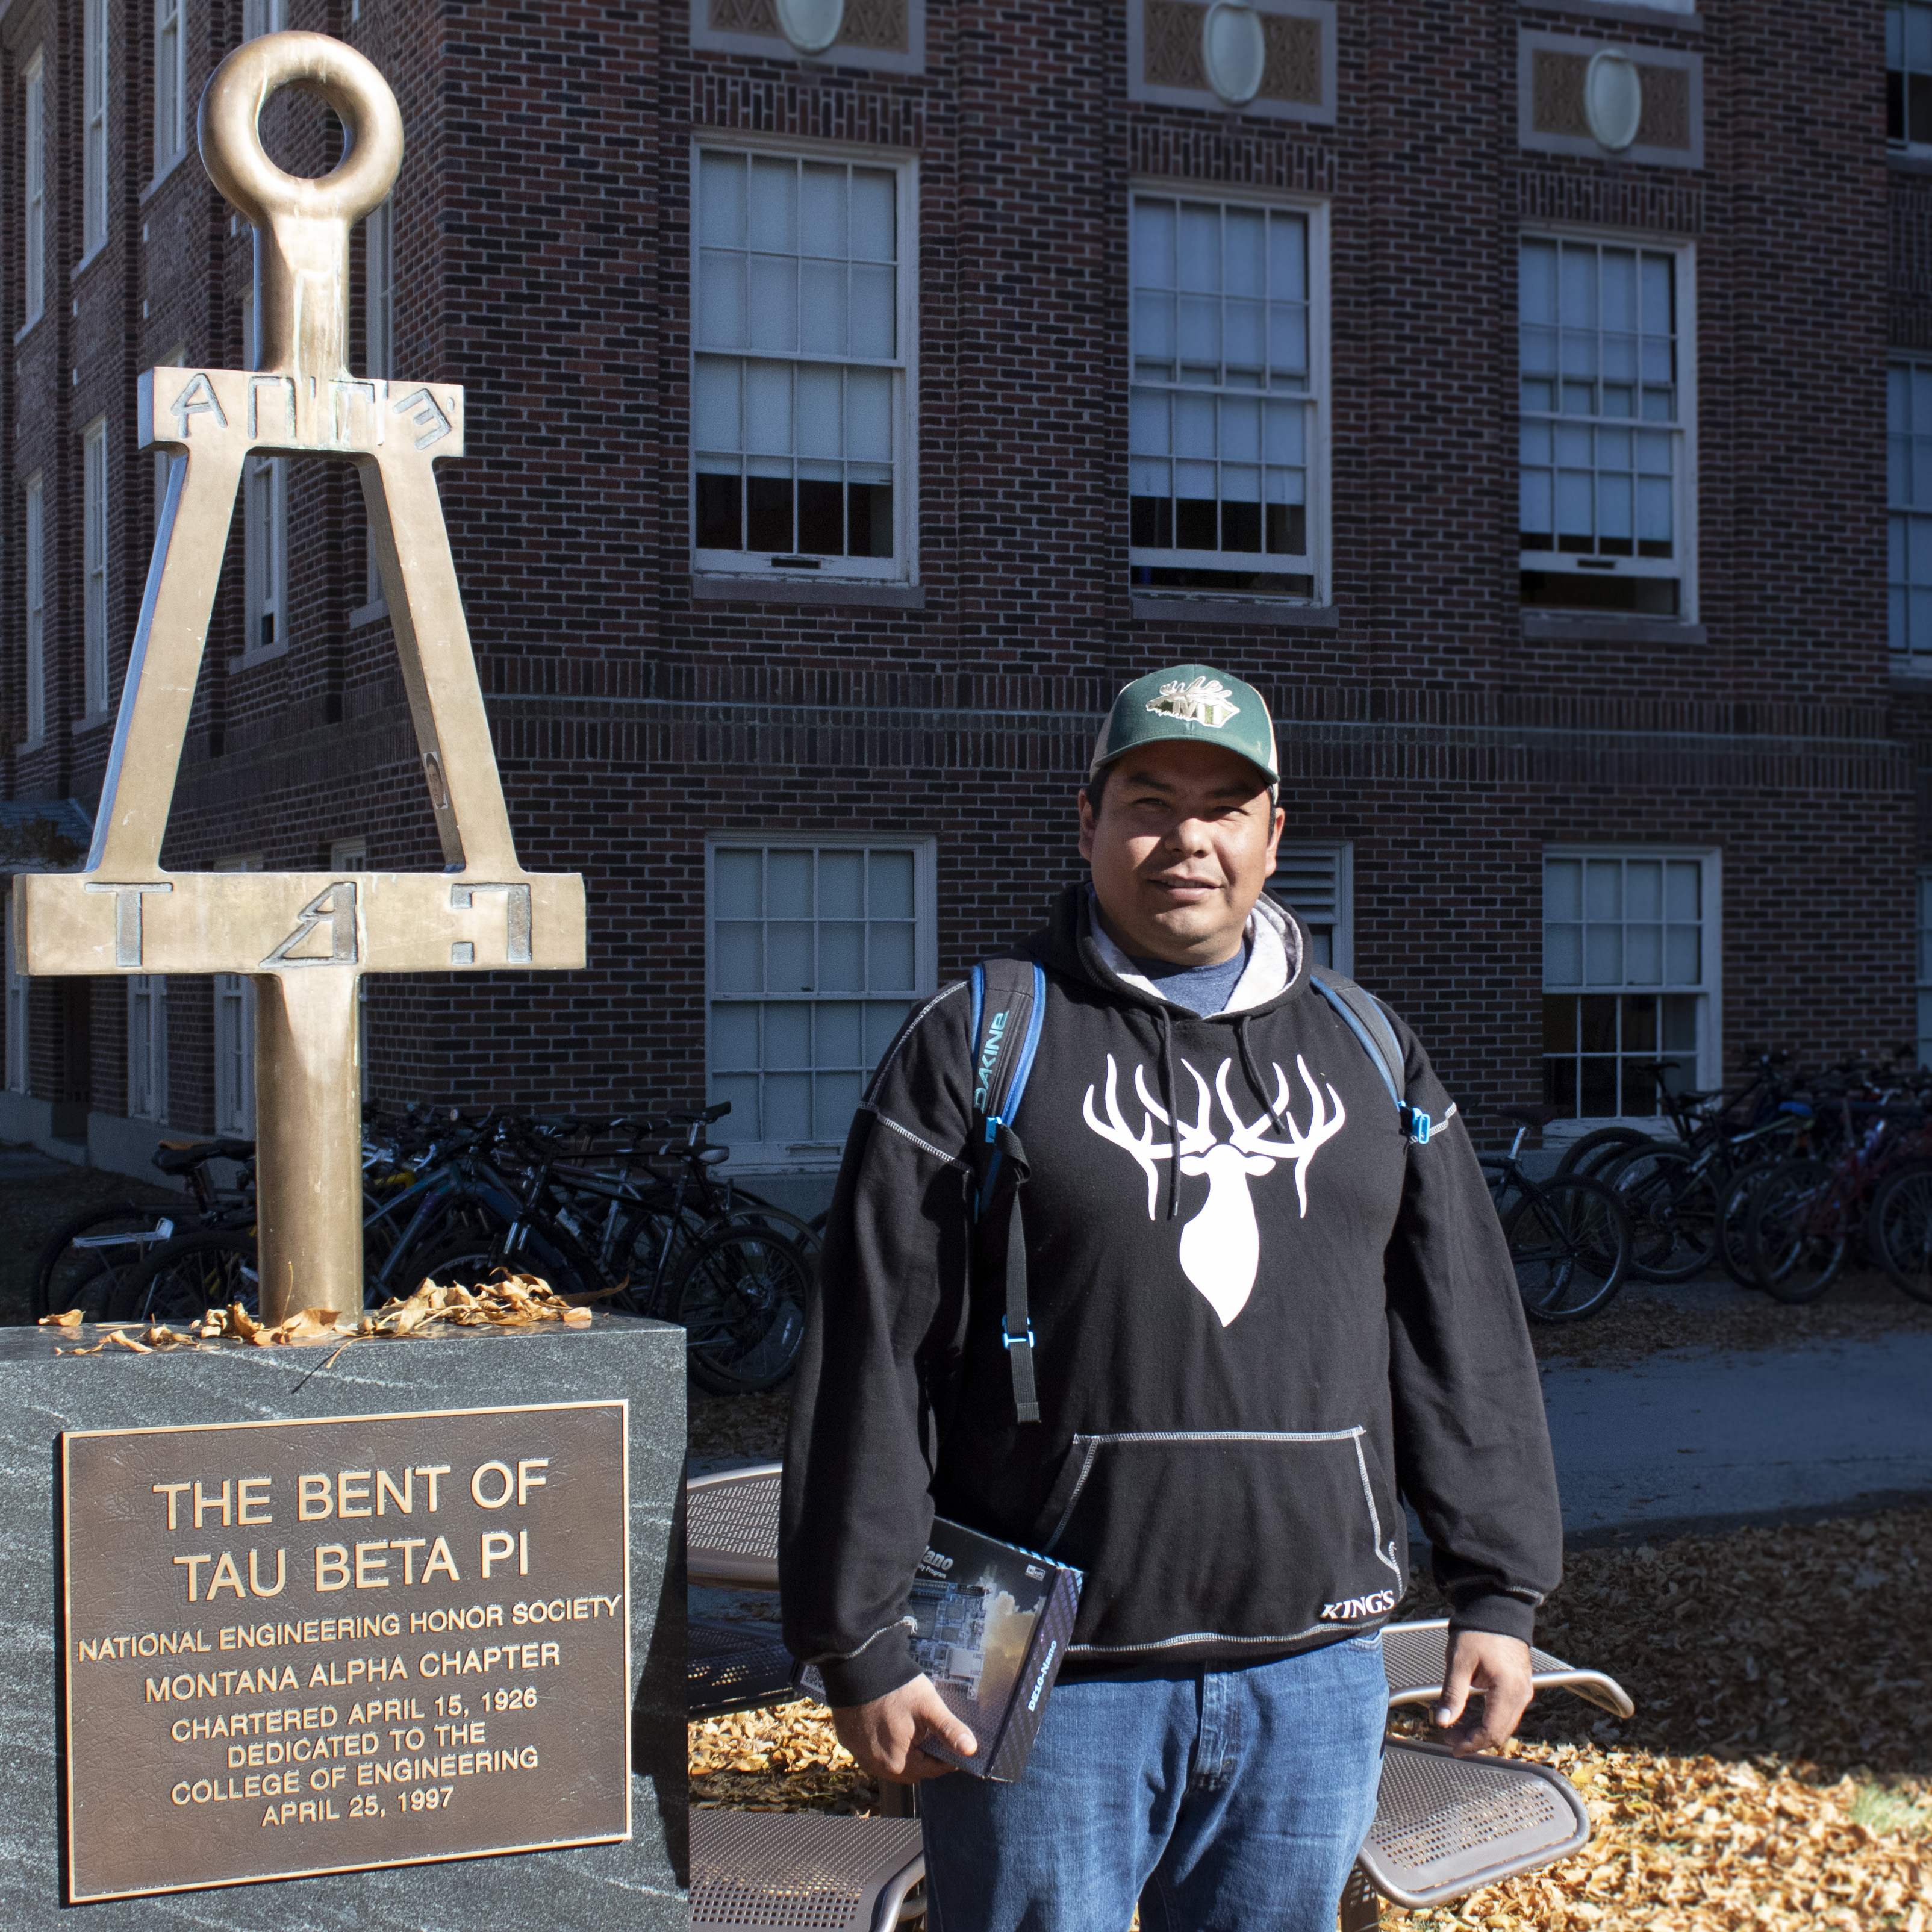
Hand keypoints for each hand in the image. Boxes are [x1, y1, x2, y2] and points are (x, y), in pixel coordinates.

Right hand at [831, 1676, 976, 1783]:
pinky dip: (883, 1743)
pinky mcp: (850, 1742)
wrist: (857, 1667)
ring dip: (904, 1752)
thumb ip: (949, 1730)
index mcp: (898, 1764)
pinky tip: (888, 1724)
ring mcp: (860, 1755)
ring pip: (892, 1762)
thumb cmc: (895, 1688)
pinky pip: (873, 1751)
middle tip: (931, 1732)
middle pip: (912, 1770)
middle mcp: (877, 1767)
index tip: (952, 1742)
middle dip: (925, 1756)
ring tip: (910, 1728)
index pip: (932, 1771)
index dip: (946, 1758)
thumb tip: (971, 1750)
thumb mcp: (928, 1706)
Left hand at [1434, 1630, 1533, 1756]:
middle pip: (1500, 1732)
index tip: (1451, 1746)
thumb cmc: (1477, 1632)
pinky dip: (1489, 1719)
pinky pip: (1506, 1712)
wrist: (1497, 1608)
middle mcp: (1521, 1694)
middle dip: (1474, 1739)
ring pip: (1504, 1724)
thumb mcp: (1459, 1662)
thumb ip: (1452, 1695)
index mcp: (1508, 1690)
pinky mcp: (1520, 1686)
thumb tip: (1442, 1721)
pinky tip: (1470, 1716)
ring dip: (1481, 1730)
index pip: (1491, 1730)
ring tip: (1455, 1726)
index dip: (1471, 1743)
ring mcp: (1524, 1691)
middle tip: (1448, 1734)